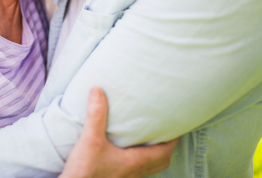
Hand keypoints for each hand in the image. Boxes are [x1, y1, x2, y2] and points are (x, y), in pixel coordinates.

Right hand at [60, 88, 178, 177]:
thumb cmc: (85, 172)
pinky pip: (135, 171)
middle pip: (161, 162)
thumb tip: (98, 91)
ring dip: (152, 155)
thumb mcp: (90, 140)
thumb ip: (96, 115)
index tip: (176, 127)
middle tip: (164, 132)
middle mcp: (135, 172)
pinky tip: (125, 153)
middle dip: (165, 147)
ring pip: (149, 168)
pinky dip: (138, 161)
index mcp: (135, 162)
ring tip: (146, 140)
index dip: (173, 140)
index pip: (165, 151)